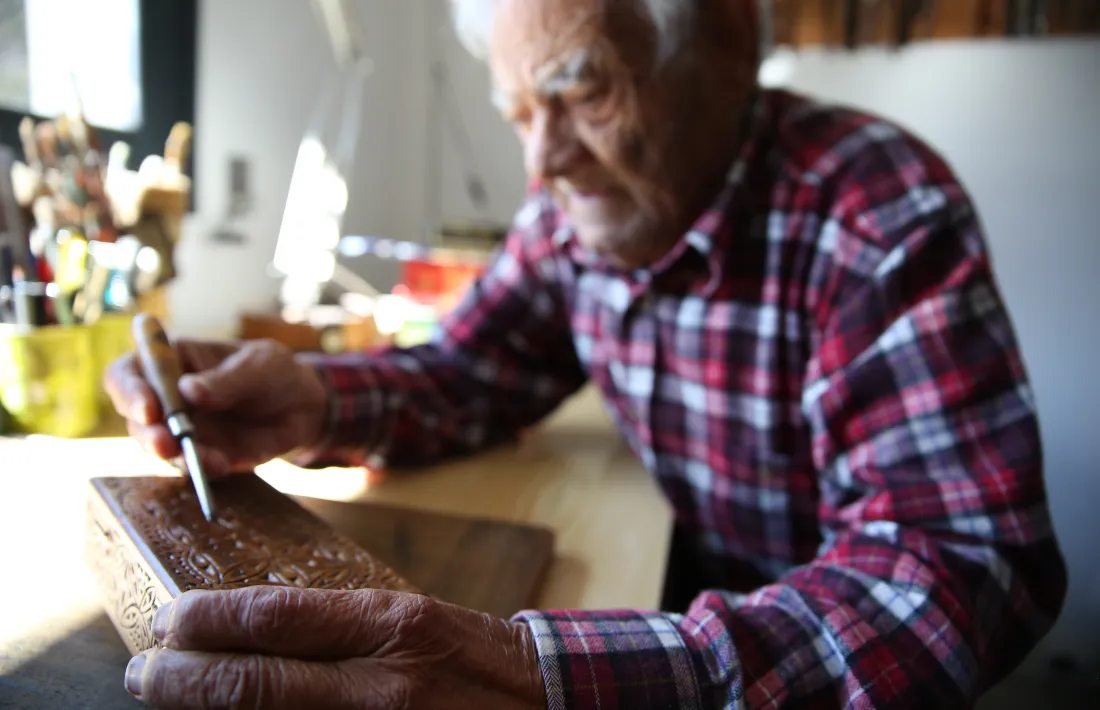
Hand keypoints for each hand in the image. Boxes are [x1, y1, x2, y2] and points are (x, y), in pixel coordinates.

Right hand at [104, 338, 328, 475]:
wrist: (303, 406)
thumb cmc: (273, 371)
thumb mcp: (260, 365)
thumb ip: (228, 379)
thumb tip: (189, 390)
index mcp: (172, 360)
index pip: (129, 372)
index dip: (129, 389)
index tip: (147, 408)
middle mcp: (165, 396)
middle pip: (135, 415)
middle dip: (146, 432)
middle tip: (165, 444)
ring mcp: (179, 429)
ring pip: (158, 446)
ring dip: (173, 456)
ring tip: (201, 459)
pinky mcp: (199, 455)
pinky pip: (190, 466)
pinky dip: (201, 470)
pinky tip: (221, 465)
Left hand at [124, 586, 546, 709]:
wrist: (546, 705)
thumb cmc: (474, 660)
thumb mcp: (413, 620)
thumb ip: (341, 630)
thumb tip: (257, 635)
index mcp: (392, 624)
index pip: (276, 616)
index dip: (208, 620)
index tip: (170, 621)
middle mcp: (383, 683)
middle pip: (254, 683)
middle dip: (184, 680)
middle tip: (146, 673)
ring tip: (173, 704)